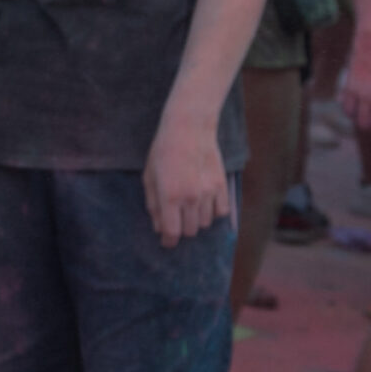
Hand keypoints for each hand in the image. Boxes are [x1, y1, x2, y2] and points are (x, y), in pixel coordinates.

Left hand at [141, 118, 230, 247]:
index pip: (172, 232)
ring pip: (205, 224)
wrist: (188, 129)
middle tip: (176, 219)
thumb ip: (153, 205)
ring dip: (196, 220)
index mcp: (169, 196)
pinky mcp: (221, 186)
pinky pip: (221, 212)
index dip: (168, 241)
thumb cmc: (162, 151)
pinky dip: (213, 212)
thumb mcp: (149, 177)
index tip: (166, 242)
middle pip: (190, 231)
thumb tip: (158, 228)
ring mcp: (209, 193)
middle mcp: (191, 198)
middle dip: (181, 229)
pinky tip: (204, 202)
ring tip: (189, 206)